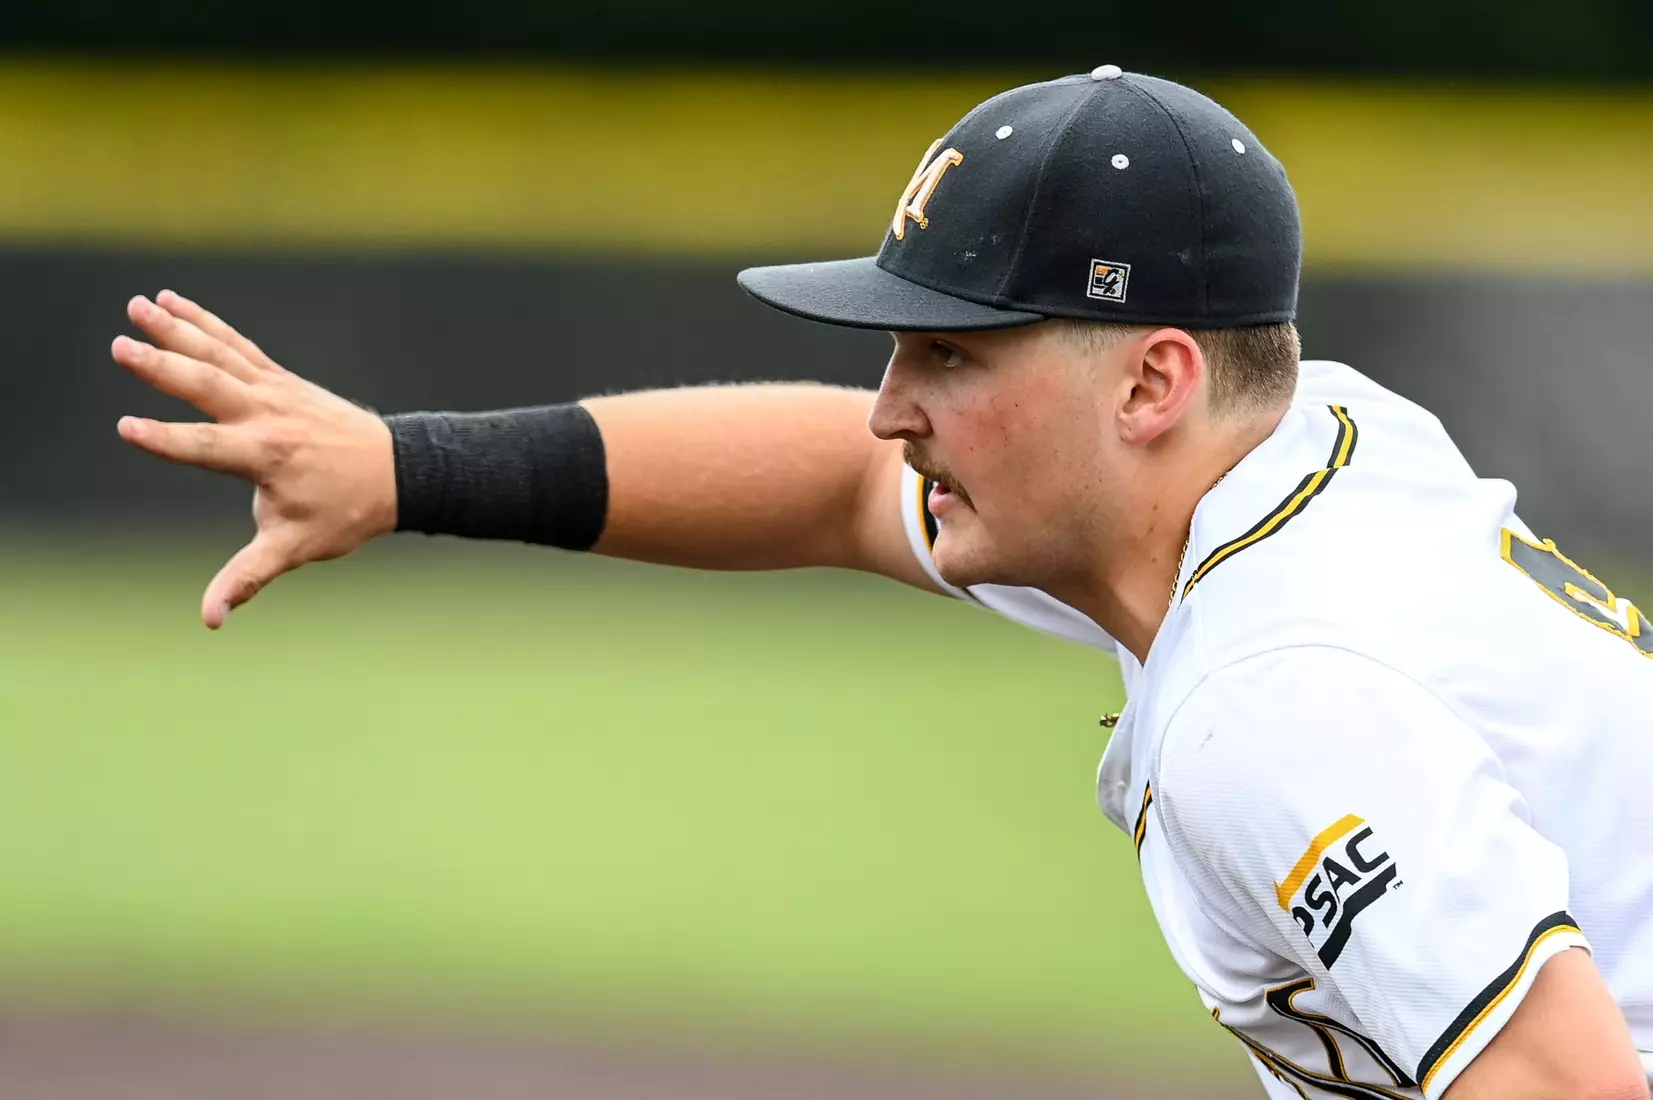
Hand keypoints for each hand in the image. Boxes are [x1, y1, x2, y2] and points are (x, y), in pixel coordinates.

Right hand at [112, 291, 396, 628]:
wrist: (400, 472)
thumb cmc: (346, 513)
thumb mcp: (296, 547)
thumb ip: (247, 577)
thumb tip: (211, 619)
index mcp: (267, 457)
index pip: (204, 448)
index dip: (165, 439)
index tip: (126, 426)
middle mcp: (268, 416)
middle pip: (209, 386)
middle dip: (164, 366)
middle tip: (120, 346)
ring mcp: (276, 391)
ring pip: (220, 354)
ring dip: (177, 329)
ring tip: (136, 306)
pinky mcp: (281, 379)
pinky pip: (238, 345)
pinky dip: (206, 323)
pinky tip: (172, 302)